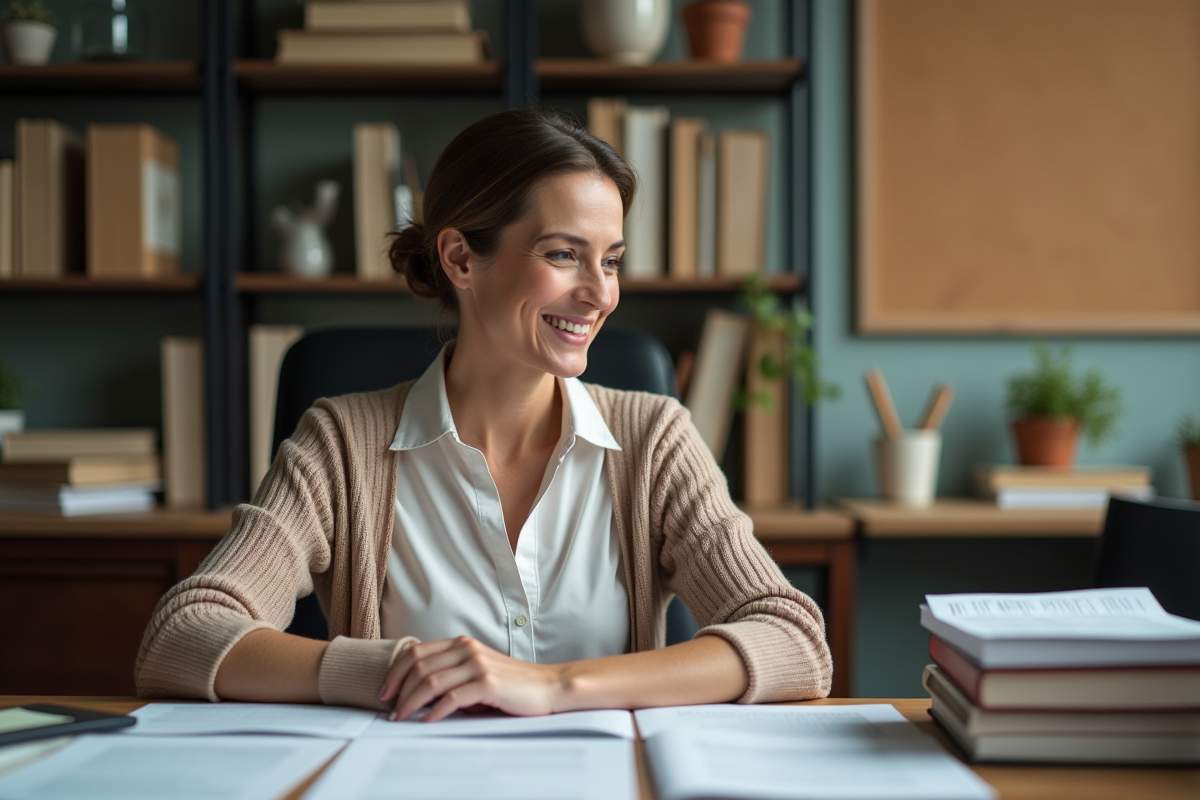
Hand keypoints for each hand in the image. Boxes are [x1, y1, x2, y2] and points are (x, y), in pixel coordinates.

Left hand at [378, 636, 566, 721]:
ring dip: (411, 703)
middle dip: (398, 689)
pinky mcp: (488, 683)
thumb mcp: (478, 671)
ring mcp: (477, 665)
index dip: (395, 672)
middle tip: (390, 709)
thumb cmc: (512, 684)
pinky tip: (427, 722)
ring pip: (430, 682)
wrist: (548, 686)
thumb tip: (417, 693)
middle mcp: (467, 649)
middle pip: (419, 666)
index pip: (416, 652)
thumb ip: (452, 674)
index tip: (385, 691)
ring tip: (402, 717)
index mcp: (462, 644)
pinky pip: (452, 698)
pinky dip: (434, 712)